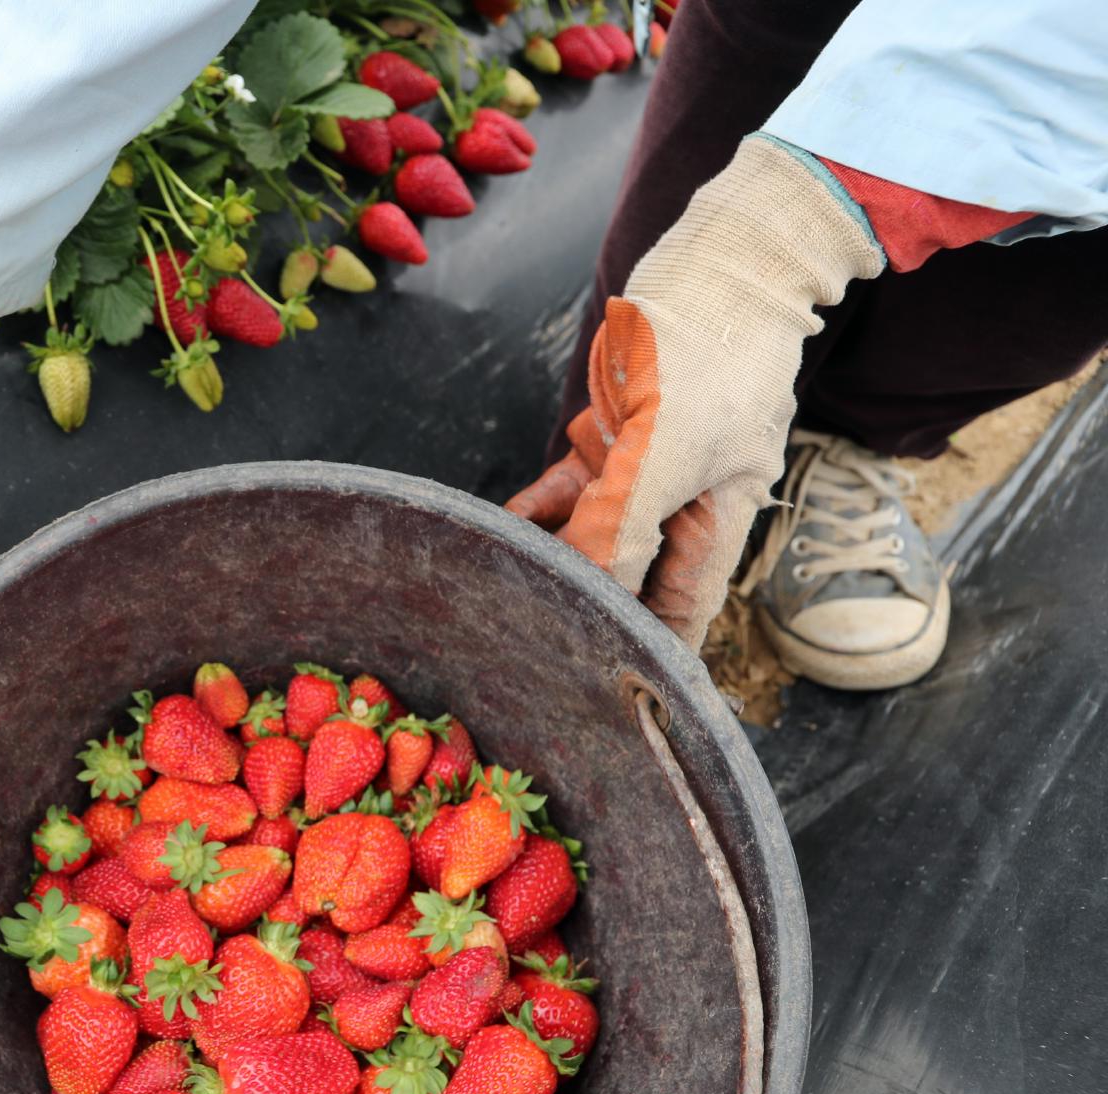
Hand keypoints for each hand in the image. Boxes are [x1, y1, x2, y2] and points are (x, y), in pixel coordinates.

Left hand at [507, 137, 883, 645]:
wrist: (720, 264)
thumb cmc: (710, 358)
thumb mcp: (662, 459)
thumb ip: (622, 532)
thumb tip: (588, 595)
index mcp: (716, 525)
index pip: (681, 613)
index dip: (649, 658)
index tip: (608, 699)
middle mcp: (683, 508)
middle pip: (631, 580)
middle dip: (587, 613)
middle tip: (532, 649)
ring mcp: (648, 473)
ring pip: (592, 535)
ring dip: (551, 559)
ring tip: (501, 593)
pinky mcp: (615, 440)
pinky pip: (570, 491)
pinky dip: (538, 509)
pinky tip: (502, 527)